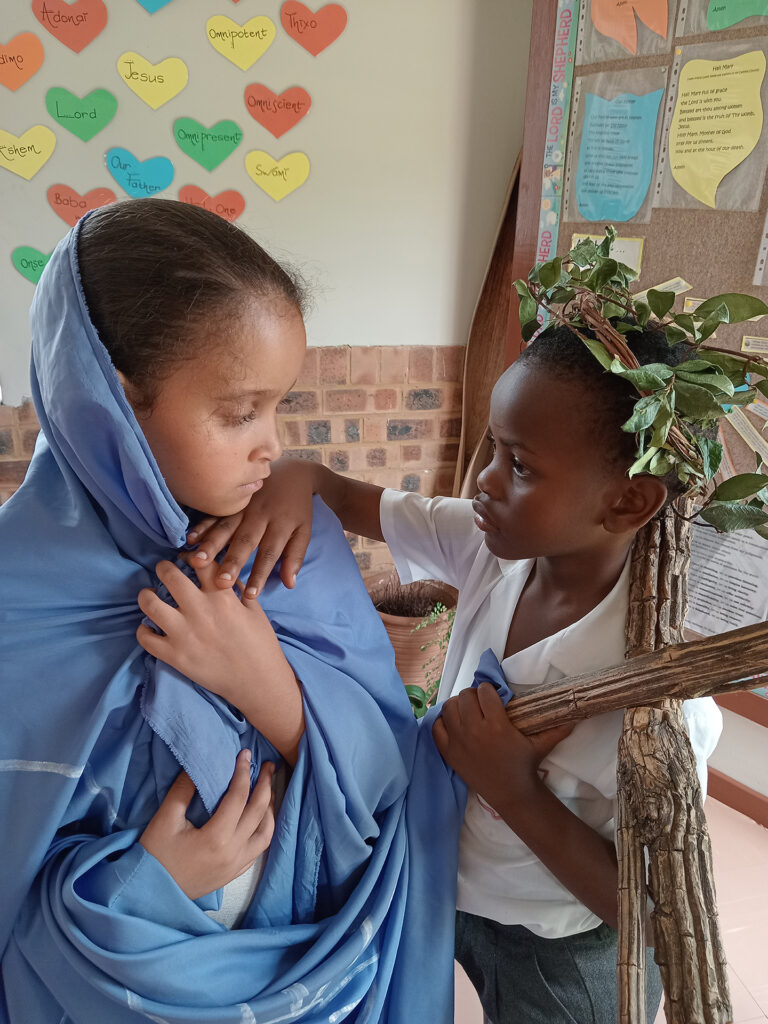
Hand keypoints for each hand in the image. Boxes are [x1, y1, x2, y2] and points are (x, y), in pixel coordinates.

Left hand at [137, 559, 285, 709]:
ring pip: (149, 604)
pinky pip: (145, 638)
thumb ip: (239, 590)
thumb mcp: (255, 611)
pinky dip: (143, 630)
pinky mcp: (174, 656)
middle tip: (163, 570)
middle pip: (170, 576)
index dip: (193, 556)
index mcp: (222, 597)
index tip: (189, 559)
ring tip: (150, 596)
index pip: (201, 562)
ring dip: (146, 596)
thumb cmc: (260, 645)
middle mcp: (199, 611)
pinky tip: (150, 627)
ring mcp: (183, 634)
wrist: (257, 683)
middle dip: (163, 567)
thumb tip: (223, 575)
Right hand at [139, 751, 274, 899]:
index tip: (245, 754)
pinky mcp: (234, 874)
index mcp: (217, 838)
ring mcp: (236, 865)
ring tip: (268, 789)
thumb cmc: (155, 856)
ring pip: (266, 833)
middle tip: (267, 765)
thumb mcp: (165, 819)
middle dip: (266, 784)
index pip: (238, 797)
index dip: (243, 772)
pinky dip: (264, 829)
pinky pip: (258, 849)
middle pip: (259, 812)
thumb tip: (199, 766)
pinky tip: (260, 818)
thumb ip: (184, 790)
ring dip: (270, 809)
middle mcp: (234, 852)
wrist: (149, 894)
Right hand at [185, 456, 316, 600]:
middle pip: (245, 541)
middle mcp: (260, 516)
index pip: (269, 553)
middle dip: (232, 562)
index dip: (260, 574)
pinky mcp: (232, 500)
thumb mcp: (304, 530)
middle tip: (221, 582)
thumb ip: (295, 556)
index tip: (250, 595)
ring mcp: (244, 507)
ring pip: (226, 527)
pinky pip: (215, 514)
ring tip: (199, 561)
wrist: (293, 471)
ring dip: (211, 545)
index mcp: (281, 525)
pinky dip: (202, 526)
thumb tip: (289, 584)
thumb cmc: (297, 508)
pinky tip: (190, 539)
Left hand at [432, 683, 572, 815]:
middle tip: (481, 704)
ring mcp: (458, 742)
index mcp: (497, 725)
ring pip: (449, 708)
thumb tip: (577, 713)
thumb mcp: (542, 745)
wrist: (511, 794)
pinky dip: (441, 722)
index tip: (494, 697)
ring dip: (457, 706)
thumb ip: (558, 727)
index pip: (485, 691)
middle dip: (473, 696)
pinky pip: (436, 728)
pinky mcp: (449, 753)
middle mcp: (475, 731)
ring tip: (467, 712)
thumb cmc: (525, 766)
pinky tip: (453, 723)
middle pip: (465, 696)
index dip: (490, 691)